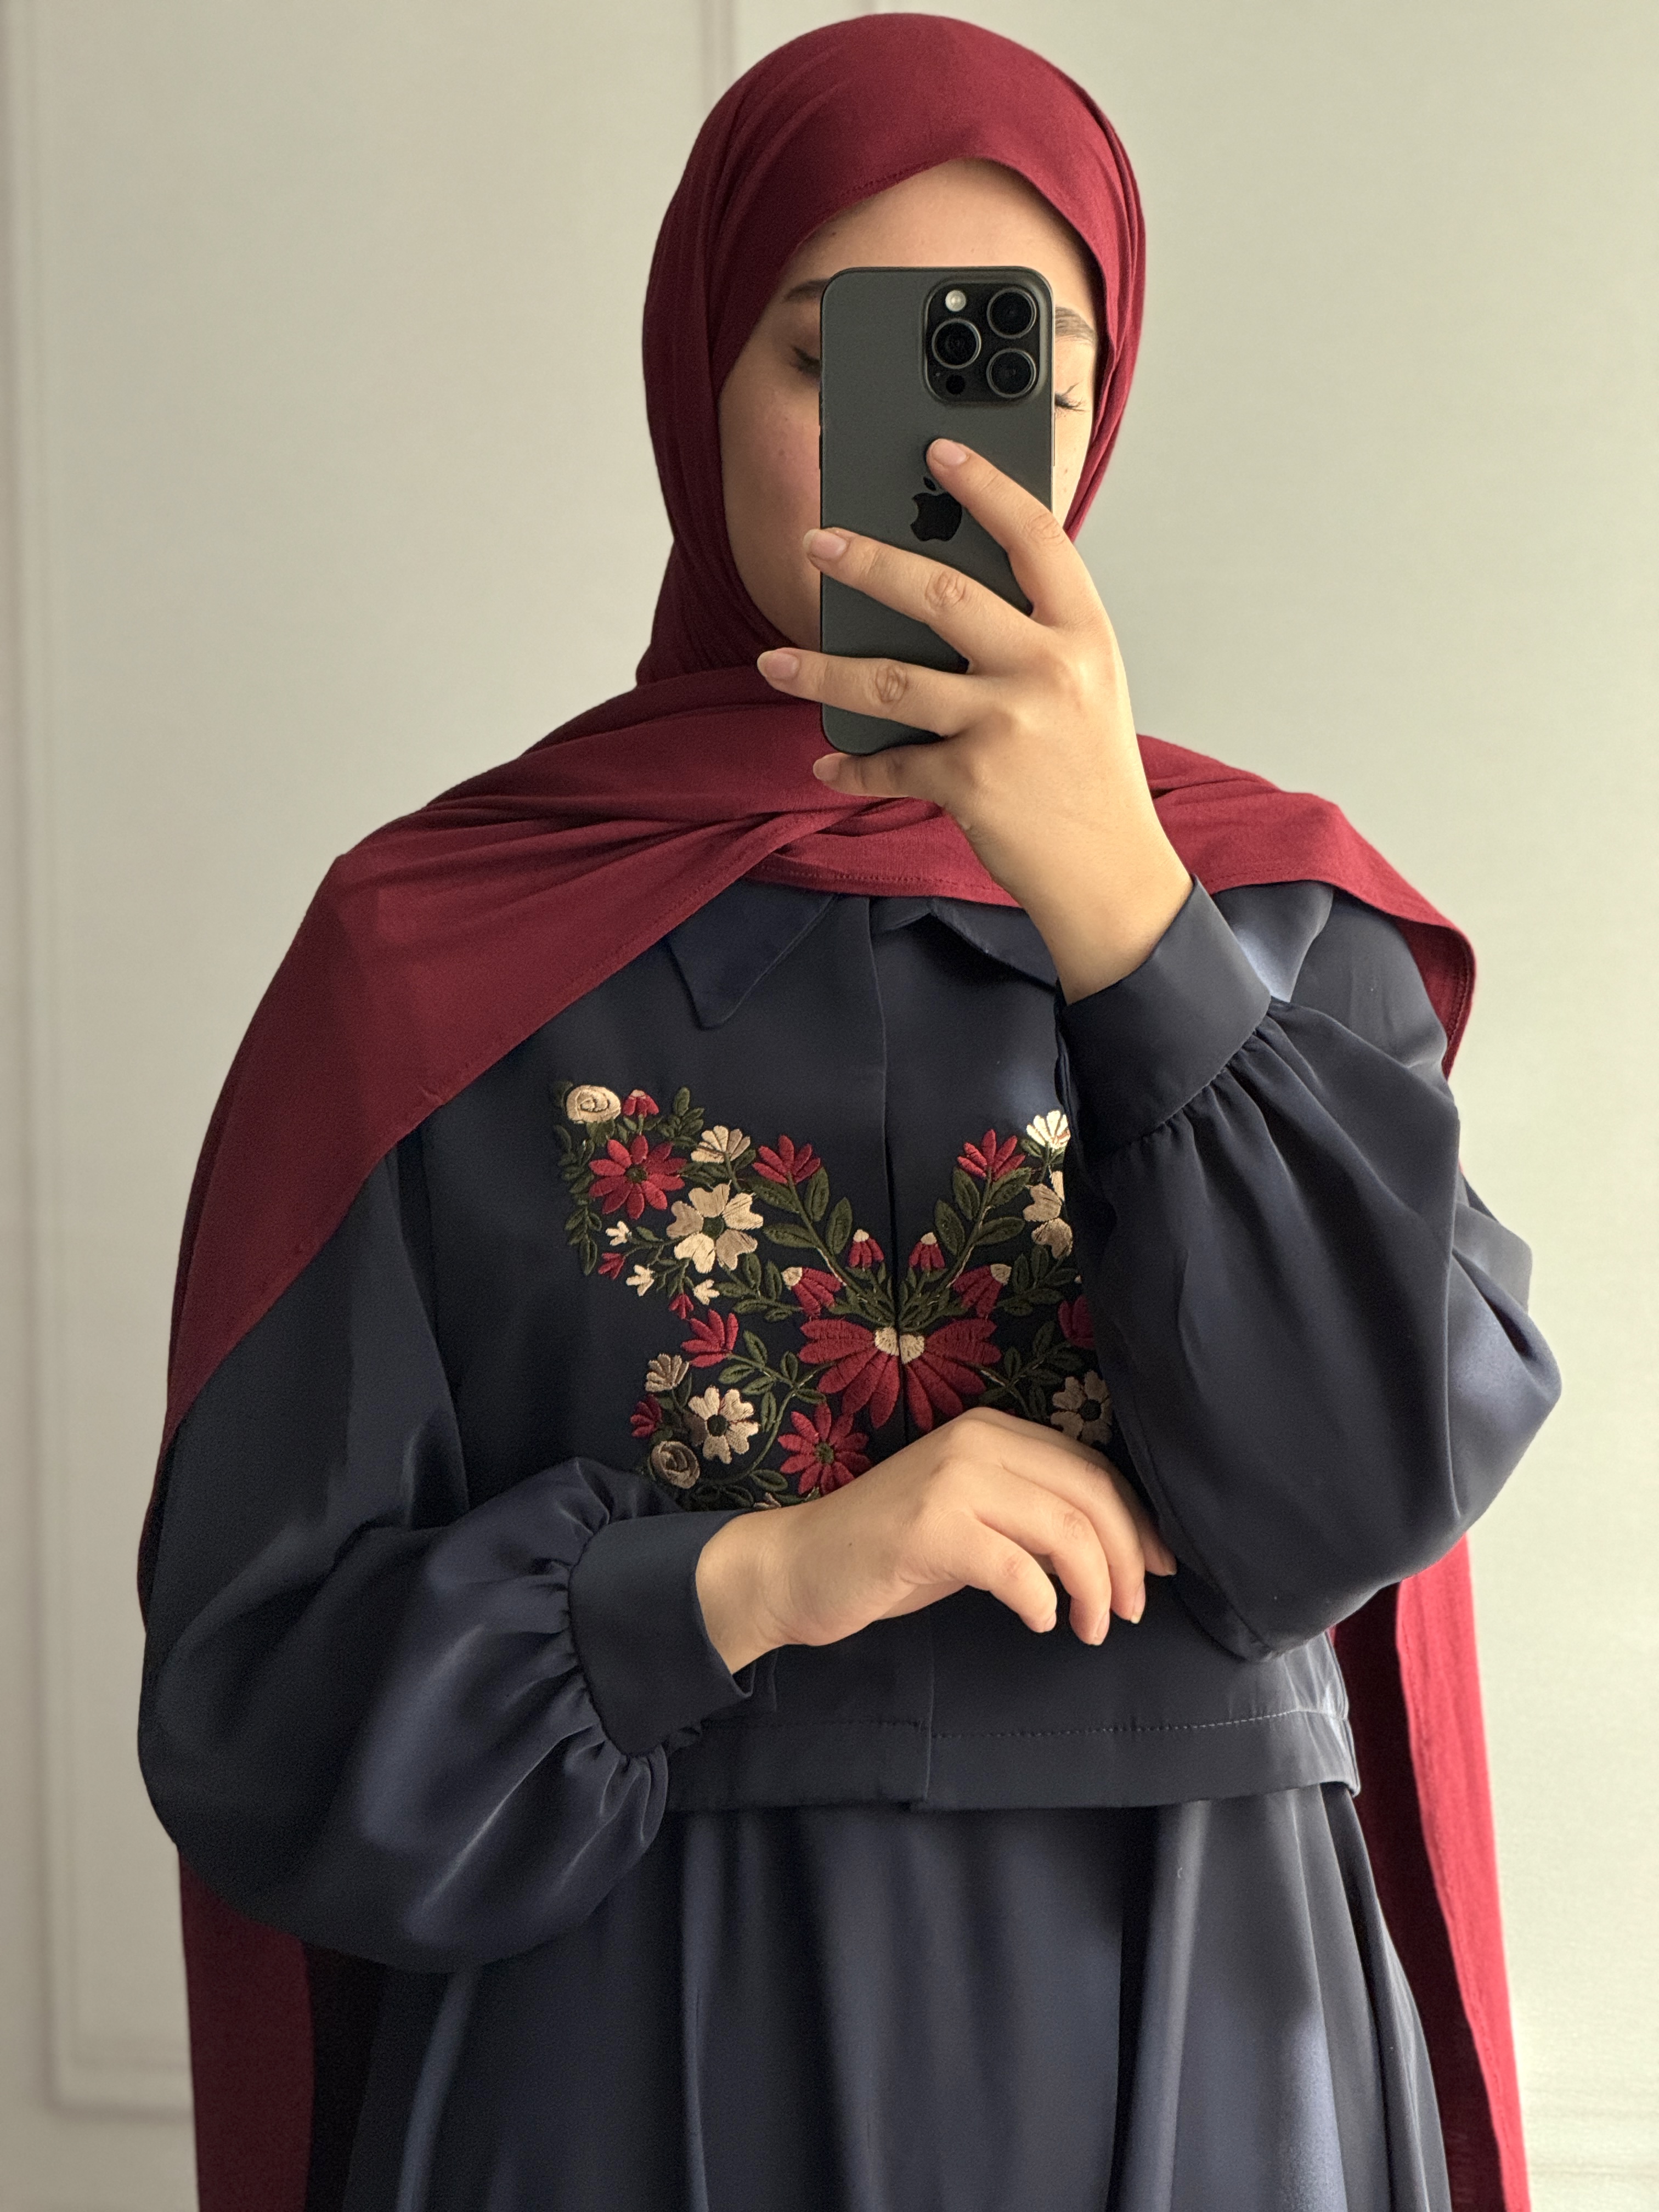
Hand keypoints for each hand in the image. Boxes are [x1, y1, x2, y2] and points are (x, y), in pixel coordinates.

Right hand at [694, 1405, 1178, 1675]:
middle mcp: (977, 1440)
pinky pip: (1016, 1566)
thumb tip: (1121, 1552)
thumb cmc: (893, 1552)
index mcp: (993, 1430)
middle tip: (1132, 1612)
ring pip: (1063, 1528)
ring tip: (1092, 1628)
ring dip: (1094, 1587)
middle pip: (1090, 1494)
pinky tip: (1040, 1622)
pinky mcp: (930, 1528)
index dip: (1138, 1523)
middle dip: (1127, 1559)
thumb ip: (1033, 1517)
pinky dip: (1041, 1601)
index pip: (1093, 1469)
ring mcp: (951, 1480)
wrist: (799, 1566)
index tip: (1159, 1574)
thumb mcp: (974, 1520)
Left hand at [756, 438, 1192, 1002]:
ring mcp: (1007, 725)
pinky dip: (853, 766)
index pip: (1035, 538)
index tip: (939, 450)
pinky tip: (828, 764)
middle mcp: (1048, 670)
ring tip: (774, 661)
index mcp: (1083, 635)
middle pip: (941, 594)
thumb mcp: (1086, 686)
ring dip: (821, 671)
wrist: (1112, 873)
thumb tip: (943, 590)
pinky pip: (891, 763)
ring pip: (891, 681)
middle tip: (818, 543)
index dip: (985, 487)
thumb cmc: (1091, 772)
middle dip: (868, 562)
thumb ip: (1034, 635)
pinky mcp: (970, 781)